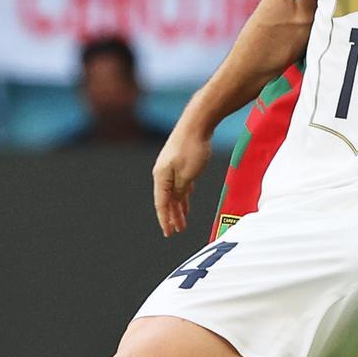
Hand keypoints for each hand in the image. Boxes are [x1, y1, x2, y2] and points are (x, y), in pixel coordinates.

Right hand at [152, 120, 212, 236]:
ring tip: (183, 221)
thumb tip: (176, 199)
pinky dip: (183, 194)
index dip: (165, 220)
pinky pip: (180, 183)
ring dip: (179, 207)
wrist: (197, 123)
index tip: (169, 233)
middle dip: (172, 216)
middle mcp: (163, 173)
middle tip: (177, 231)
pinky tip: (186, 199)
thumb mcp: (188, 174)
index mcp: (161, 177)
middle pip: (167, 200)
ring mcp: (171, 167)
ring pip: (174, 192)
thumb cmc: (192, 148)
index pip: (162, 204)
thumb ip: (181, 190)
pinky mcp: (180, 161)